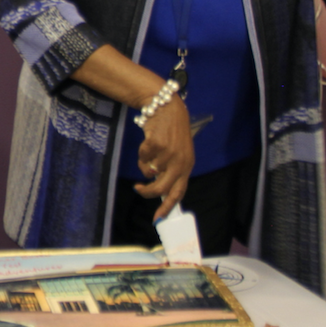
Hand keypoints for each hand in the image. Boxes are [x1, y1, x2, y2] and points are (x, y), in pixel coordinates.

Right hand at [133, 95, 193, 219]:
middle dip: (146, 191)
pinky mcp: (156, 145)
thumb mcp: (178, 153)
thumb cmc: (172, 132)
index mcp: (187, 166)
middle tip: (138, 188)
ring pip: (147, 171)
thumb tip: (159, 189)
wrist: (168, 108)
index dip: (167, 207)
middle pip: (160, 187)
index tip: (157, 218)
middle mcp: (179, 162)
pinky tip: (148, 142)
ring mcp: (168, 154)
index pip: (178, 192)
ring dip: (144, 164)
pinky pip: (142, 158)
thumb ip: (171, 170)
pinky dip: (142, 152)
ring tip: (150, 151)